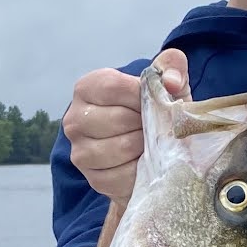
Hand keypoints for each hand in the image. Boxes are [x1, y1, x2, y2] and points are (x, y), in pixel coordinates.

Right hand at [63, 47, 186, 203]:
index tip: (157, 102)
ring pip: (120, 148)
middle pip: (117, 119)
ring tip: (153, 142)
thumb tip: (171, 82)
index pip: (113, 87)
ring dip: (145, 146)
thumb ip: (171, 67)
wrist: (150, 148)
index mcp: (87, 88)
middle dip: (146, 124)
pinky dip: (142, 169)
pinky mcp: (93, 179)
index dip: (142, 96)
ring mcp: (80, 152)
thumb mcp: (165, 82)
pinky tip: (147, 161)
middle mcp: (74, 120)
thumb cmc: (154, 109)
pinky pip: (123, 175)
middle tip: (157, 126)